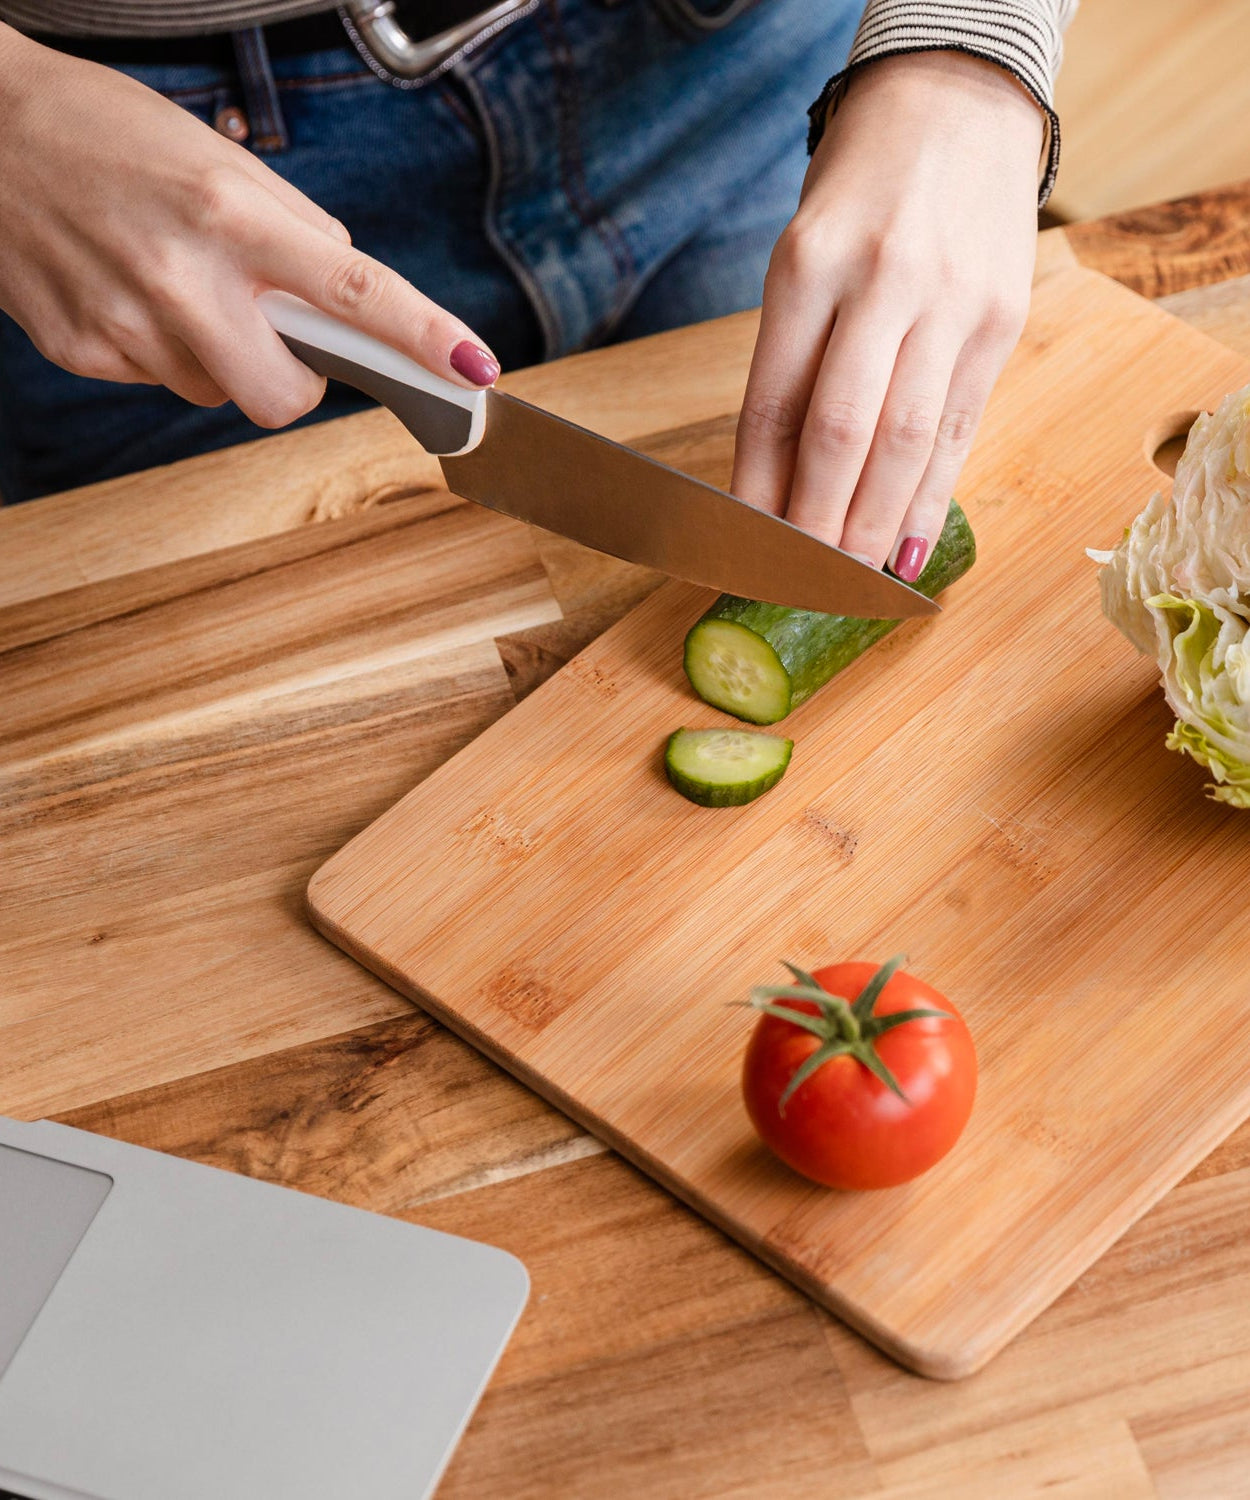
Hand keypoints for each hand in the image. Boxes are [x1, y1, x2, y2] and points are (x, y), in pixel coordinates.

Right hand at [0, 26, 499, 428]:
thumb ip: (294, 229)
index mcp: (228, 213)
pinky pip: (162, 383)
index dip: (422, 337)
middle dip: (295, 379)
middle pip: (285, 398)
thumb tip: (345, 294)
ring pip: (219, 394)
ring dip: (220, 355)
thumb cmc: (103, 131)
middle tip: (271, 329)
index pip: (352, 291)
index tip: (472, 368)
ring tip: (170, 282)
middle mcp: (180, 276)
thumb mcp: (217, 157)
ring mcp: (126, 325)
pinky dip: (163, 349)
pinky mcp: (83, 352)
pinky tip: (129, 291)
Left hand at [732, 51, 1042, 578]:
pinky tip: (910, 549)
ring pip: (906, 443)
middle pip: (842, 435)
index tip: (743, 547)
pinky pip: (960, 430)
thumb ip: (792, 363)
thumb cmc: (861, 192)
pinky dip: (932, 498)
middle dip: (817, 524)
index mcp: (810, 265)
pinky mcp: (1000, 321)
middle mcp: (884, 282)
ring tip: (850, 578)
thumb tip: (773, 483)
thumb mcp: (803, 257)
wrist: (958, 102)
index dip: (757, 490)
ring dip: (875, 525)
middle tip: (798, 582)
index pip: (774, 406)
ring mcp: (951, 302)